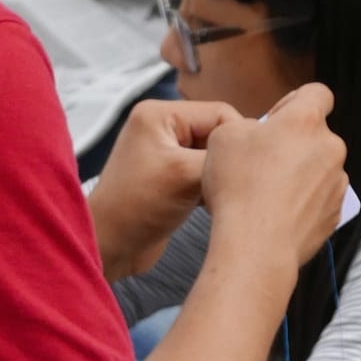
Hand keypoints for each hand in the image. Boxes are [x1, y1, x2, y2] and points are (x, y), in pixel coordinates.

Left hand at [90, 95, 238, 279]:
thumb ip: (220, 157)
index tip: (249, 166)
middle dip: (226, 159)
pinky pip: (201, 175)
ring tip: (219, 196)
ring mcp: (164, 154)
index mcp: (160, 113)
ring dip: (218, 176)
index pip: (219, 112)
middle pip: (215, 133)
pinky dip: (210, 188)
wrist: (108, 248)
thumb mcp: (184, 175)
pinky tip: (210, 205)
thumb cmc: (136, 208)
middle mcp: (161, 127)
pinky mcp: (168, 180)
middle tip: (234, 183)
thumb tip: (251, 152)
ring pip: (210, 156)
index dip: (237, 137)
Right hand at [200, 83, 347, 275]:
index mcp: (306, 119)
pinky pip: (321, 199)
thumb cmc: (239, 188)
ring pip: (320, 168)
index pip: (317, 93)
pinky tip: (280, 214)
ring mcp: (337, 183)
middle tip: (265, 164)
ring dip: (301, 174)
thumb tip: (255, 135)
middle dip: (295, 144)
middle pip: (316, 135)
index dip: (295, 103)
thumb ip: (245, 125)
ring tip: (271, 195)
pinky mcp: (335, 214)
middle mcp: (330, 147)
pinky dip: (305, 203)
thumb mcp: (223, 138)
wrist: (256, 248)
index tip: (275, 123)